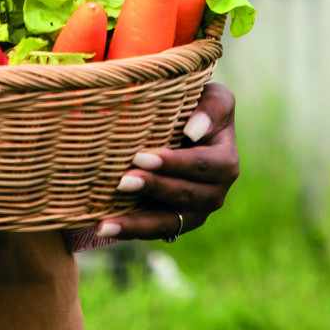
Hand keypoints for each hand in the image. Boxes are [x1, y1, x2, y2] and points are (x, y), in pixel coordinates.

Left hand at [97, 82, 238, 240]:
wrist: (181, 127)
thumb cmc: (196, 107)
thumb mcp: (213, 97)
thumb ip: (212, 107)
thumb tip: (194, 131)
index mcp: (226, 163)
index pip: (202, 166)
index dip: (174, 164)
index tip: (141, 156)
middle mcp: (215, 194)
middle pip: (184, 195)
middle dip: (152, 187)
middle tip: (122, 180)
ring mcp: (194, 213)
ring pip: (167, 222)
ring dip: (136, 222)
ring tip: (106, 221)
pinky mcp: (173, 224)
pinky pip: (152, 232)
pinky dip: (129, 231)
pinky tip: (103, 227)